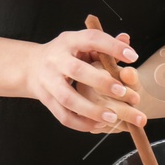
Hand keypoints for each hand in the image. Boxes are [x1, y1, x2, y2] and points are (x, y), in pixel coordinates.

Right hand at [24, 27, 144, 133]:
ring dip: (91, 110)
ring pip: (68, 98)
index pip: (91, 39)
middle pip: (77, 71)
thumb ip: (104, 44)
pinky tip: (99, 125)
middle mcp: (56, 60)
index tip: (133, 56)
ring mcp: (48, 81)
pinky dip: (81, 123)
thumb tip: (126, 40)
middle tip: (123, 92)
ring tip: (113, 118)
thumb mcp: (80, 43)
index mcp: (68, 41)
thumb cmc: (65, 54)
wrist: (31, 67)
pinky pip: (63, 115)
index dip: (112, 46)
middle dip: (101, 82)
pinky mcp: (46, 100)